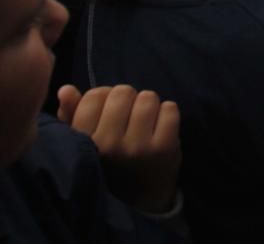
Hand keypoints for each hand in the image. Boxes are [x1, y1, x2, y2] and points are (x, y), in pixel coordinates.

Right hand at [57, 84, 179, 213]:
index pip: (95, 96)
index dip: (104, 97)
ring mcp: (138, 147)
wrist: (139, 201)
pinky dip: (167, 114)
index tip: (107, 112)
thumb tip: (66, 89)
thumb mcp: (84, 143)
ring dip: (148, 105)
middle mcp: (109, 145)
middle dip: (128, 99)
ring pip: (148, 97)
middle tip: (128, 117)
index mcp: (84, 142)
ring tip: (144, 123)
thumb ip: (72, 114)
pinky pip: (170, 108)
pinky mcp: (165, 148)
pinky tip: (160, 129)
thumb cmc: (109, 164)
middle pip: (123, 91)